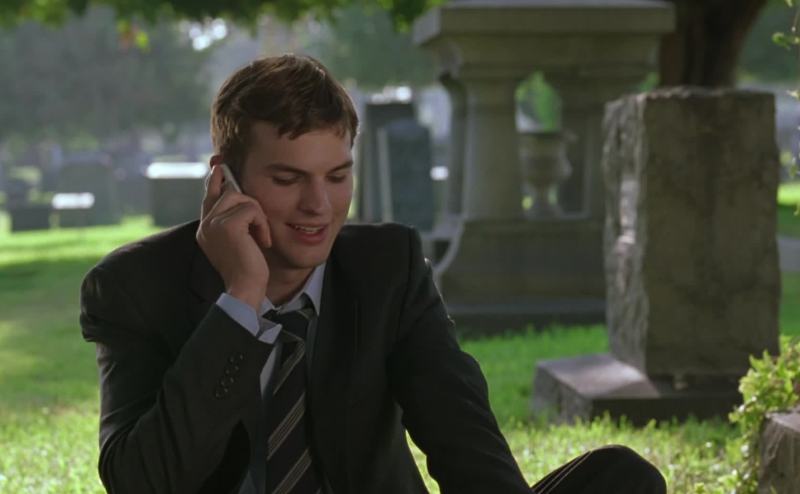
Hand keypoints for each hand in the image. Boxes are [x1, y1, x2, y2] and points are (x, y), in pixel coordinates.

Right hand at [196, 165, 271, 310]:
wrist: (245, 288)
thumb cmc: (247, 269)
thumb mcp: (239, 241)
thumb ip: (234, 221)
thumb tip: (238, 196)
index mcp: (206, 229)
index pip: (209, 196)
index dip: (215, 180)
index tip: (219, 165)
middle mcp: (206, 225)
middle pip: (228, 193)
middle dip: (249, 204)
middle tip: (259, 227)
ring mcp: (214, 224)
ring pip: (241, 198)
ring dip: (258, 216)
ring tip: (261, 238)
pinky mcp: (227, 225)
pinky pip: (252, 209)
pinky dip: (262, 224)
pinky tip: (262, 241)